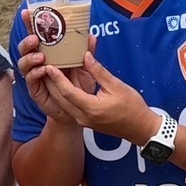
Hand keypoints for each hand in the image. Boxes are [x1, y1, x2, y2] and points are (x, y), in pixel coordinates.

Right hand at [15, 9, 96, 125]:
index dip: (31, 23)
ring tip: (41, 55)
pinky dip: (35, 74)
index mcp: (48, 52)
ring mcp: (35, 75)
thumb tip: (91, 35)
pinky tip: (42, 70)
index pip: (37, 34)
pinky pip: (30, 80)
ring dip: (30, 57)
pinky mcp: (35, 89)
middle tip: (35, 38)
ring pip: (23, 63)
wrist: (78, 109)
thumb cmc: (79, 85)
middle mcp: (38, 62)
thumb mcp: (86, 67)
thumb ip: (87, 52)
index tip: (28, 12)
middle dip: (27, 40)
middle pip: (25, 47)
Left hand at [40, 51, 159, 143]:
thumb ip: (99, 71)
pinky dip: (65, 95)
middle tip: (45, 66)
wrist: (140, 128)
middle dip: (51, 83)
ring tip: (51, 73)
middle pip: (61, 99)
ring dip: (56, 89)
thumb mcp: (117, 86)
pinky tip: (65, 83)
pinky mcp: (86, 121)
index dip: (57, 78)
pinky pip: (70, 107)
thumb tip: (86, 56)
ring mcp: (84, 121)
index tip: (49, 66)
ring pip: (64, 104)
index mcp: (91, 108)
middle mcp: (83, 117)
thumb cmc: (132, 108)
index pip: (67, 92)